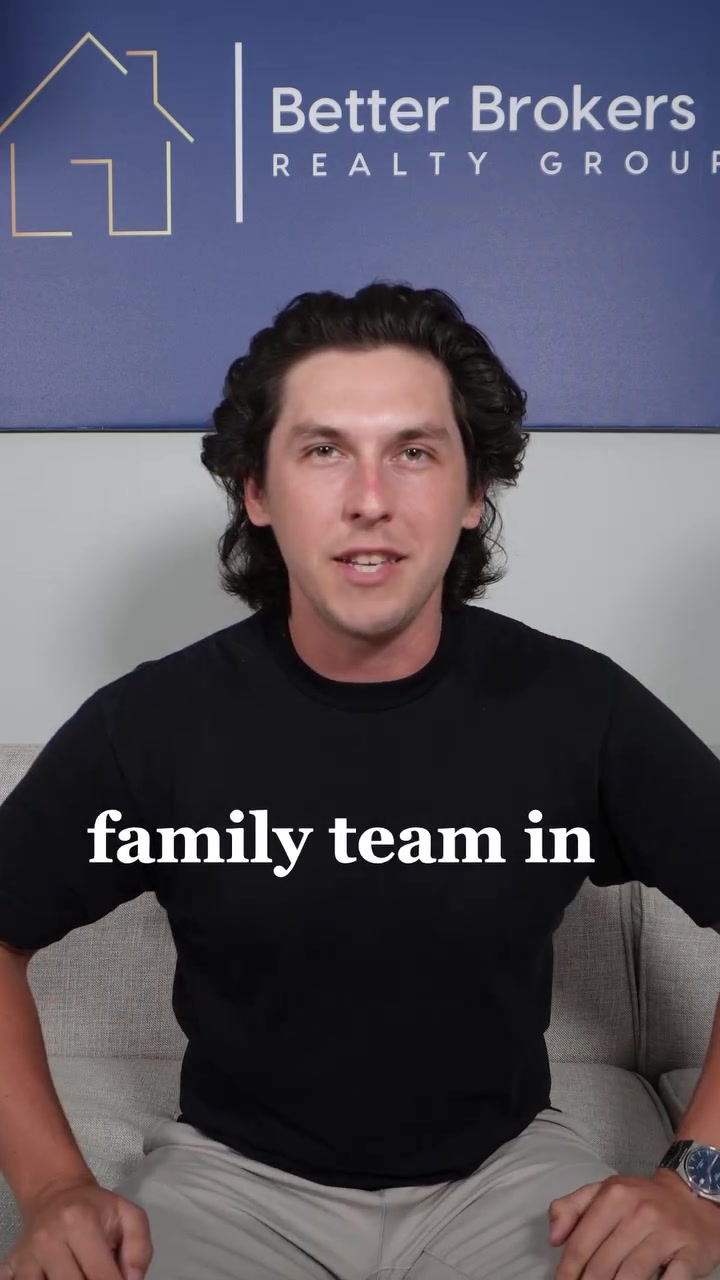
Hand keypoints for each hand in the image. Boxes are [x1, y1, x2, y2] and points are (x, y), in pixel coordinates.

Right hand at [0, 1174, 152, 1279]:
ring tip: (82, 1276)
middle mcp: (48, 1239)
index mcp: (80, 1222)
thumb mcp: (127, 1215)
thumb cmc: (95, 1208)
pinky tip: (54, 1277)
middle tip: (100, 1279)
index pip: (100, 1275)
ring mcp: (27, 1255)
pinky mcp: (12, 1265)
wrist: (55, 1193)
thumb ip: (139, 1248)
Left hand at [549, 1168, 719, 1278]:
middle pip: (603, 1264)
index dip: (568, 1271)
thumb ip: (572, 1208)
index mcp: (614, 1195)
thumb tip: (553, 1238)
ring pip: (631, 1275)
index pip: (582, 1243)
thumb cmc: (642, 1200)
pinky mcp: (689, 1253)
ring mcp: (666, 1233)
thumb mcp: (605, 1191)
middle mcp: (640, 1212)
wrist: (693, 1197)